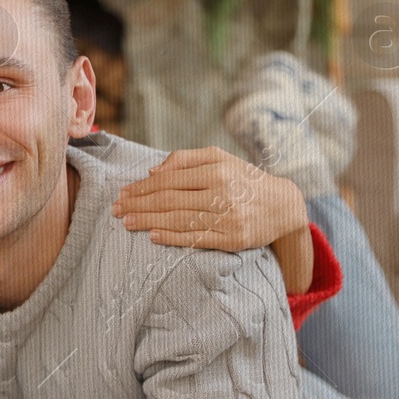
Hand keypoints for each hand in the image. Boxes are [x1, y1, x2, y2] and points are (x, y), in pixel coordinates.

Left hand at [112, 146, 307, 251]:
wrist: (283, 205)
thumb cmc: (244, 179)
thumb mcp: (220, 158)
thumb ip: (185, 159)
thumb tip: (153, 171)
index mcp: (217, 171)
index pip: (170, 180)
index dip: (142, 187)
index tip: (123, 192)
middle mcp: (222, 193)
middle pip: (170, 200)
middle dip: (139, 205)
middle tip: (116, 209)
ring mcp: (228, 218)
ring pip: (179, 219)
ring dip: (148, 221)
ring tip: (127, 222)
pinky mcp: (233, 239)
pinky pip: (196, 238)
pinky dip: (172, 237)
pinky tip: (153, 235)